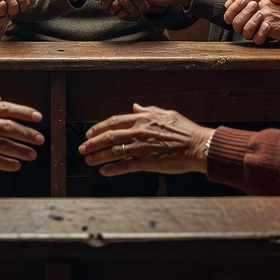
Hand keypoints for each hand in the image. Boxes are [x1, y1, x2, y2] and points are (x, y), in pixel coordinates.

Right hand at [0, 97, 43, 173]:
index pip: (5, 108)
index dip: (23, 112)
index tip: (37, 116)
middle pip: (8, 126)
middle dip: (27, 133)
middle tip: (40, 138)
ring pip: (3, 144)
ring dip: (21, 150)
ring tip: (33, 155)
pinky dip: (5, 163)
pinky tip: (15, 166)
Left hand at [79, 103, 211, 176]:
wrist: (198, 146)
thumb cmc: (185, 130)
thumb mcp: (166, 114)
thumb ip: (148, 110)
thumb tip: (135, 107)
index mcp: (143, 119)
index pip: (114, 121)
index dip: (99, 128)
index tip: (89, 133)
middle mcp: (139, 132)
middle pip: (109, 136)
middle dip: (93, 143)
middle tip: (82, 148)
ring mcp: (142, 148)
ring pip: (114, 151)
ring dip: (98, 156)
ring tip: (87, 160)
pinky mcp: (147, 163)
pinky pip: (125, 166)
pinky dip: (113, 169)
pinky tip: (104, 171)